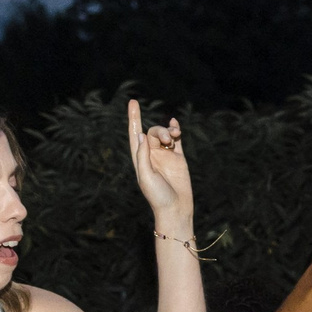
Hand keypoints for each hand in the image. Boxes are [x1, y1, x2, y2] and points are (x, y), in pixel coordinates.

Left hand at [125, 99, 192, 236]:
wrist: (175, 209)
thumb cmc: (158, 196)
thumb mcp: (146, 176)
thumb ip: (143, 156)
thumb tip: (141, 135)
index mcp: (140, 159)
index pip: (135, 134)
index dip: (133, 118)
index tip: (133, 102)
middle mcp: (152, 155)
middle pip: (152, 132)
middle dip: (159, 131)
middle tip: (167, 139)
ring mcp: (166, 156)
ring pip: (164, 135)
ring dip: (168, 131)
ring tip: (174, 136)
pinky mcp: (179, 158)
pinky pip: (177, 140)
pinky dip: (175, 130)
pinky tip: (176, 124)